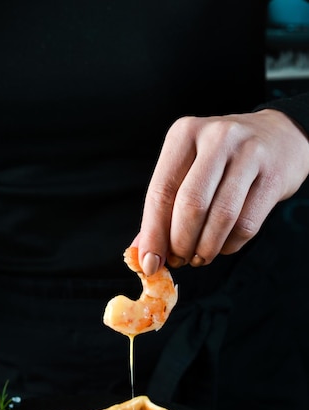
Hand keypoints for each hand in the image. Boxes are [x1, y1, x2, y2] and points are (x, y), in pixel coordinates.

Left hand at [134, 109, 308, 273]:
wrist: (279, 138)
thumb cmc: (223, 160)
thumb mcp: (189, 170)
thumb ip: (163, 208)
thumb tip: (142, 253)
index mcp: (184, 133)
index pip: (161, 191)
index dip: (153, 234)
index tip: (150, 264)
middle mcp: (217, 137)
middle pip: (190, 205)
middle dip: (181, 243)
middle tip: (180, 260)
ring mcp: (249, 153)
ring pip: (221, 217)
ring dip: (206, 248)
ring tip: (200, 257)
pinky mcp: (274, 175)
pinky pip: (247, 224)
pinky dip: (230, 245)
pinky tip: (223, 245)